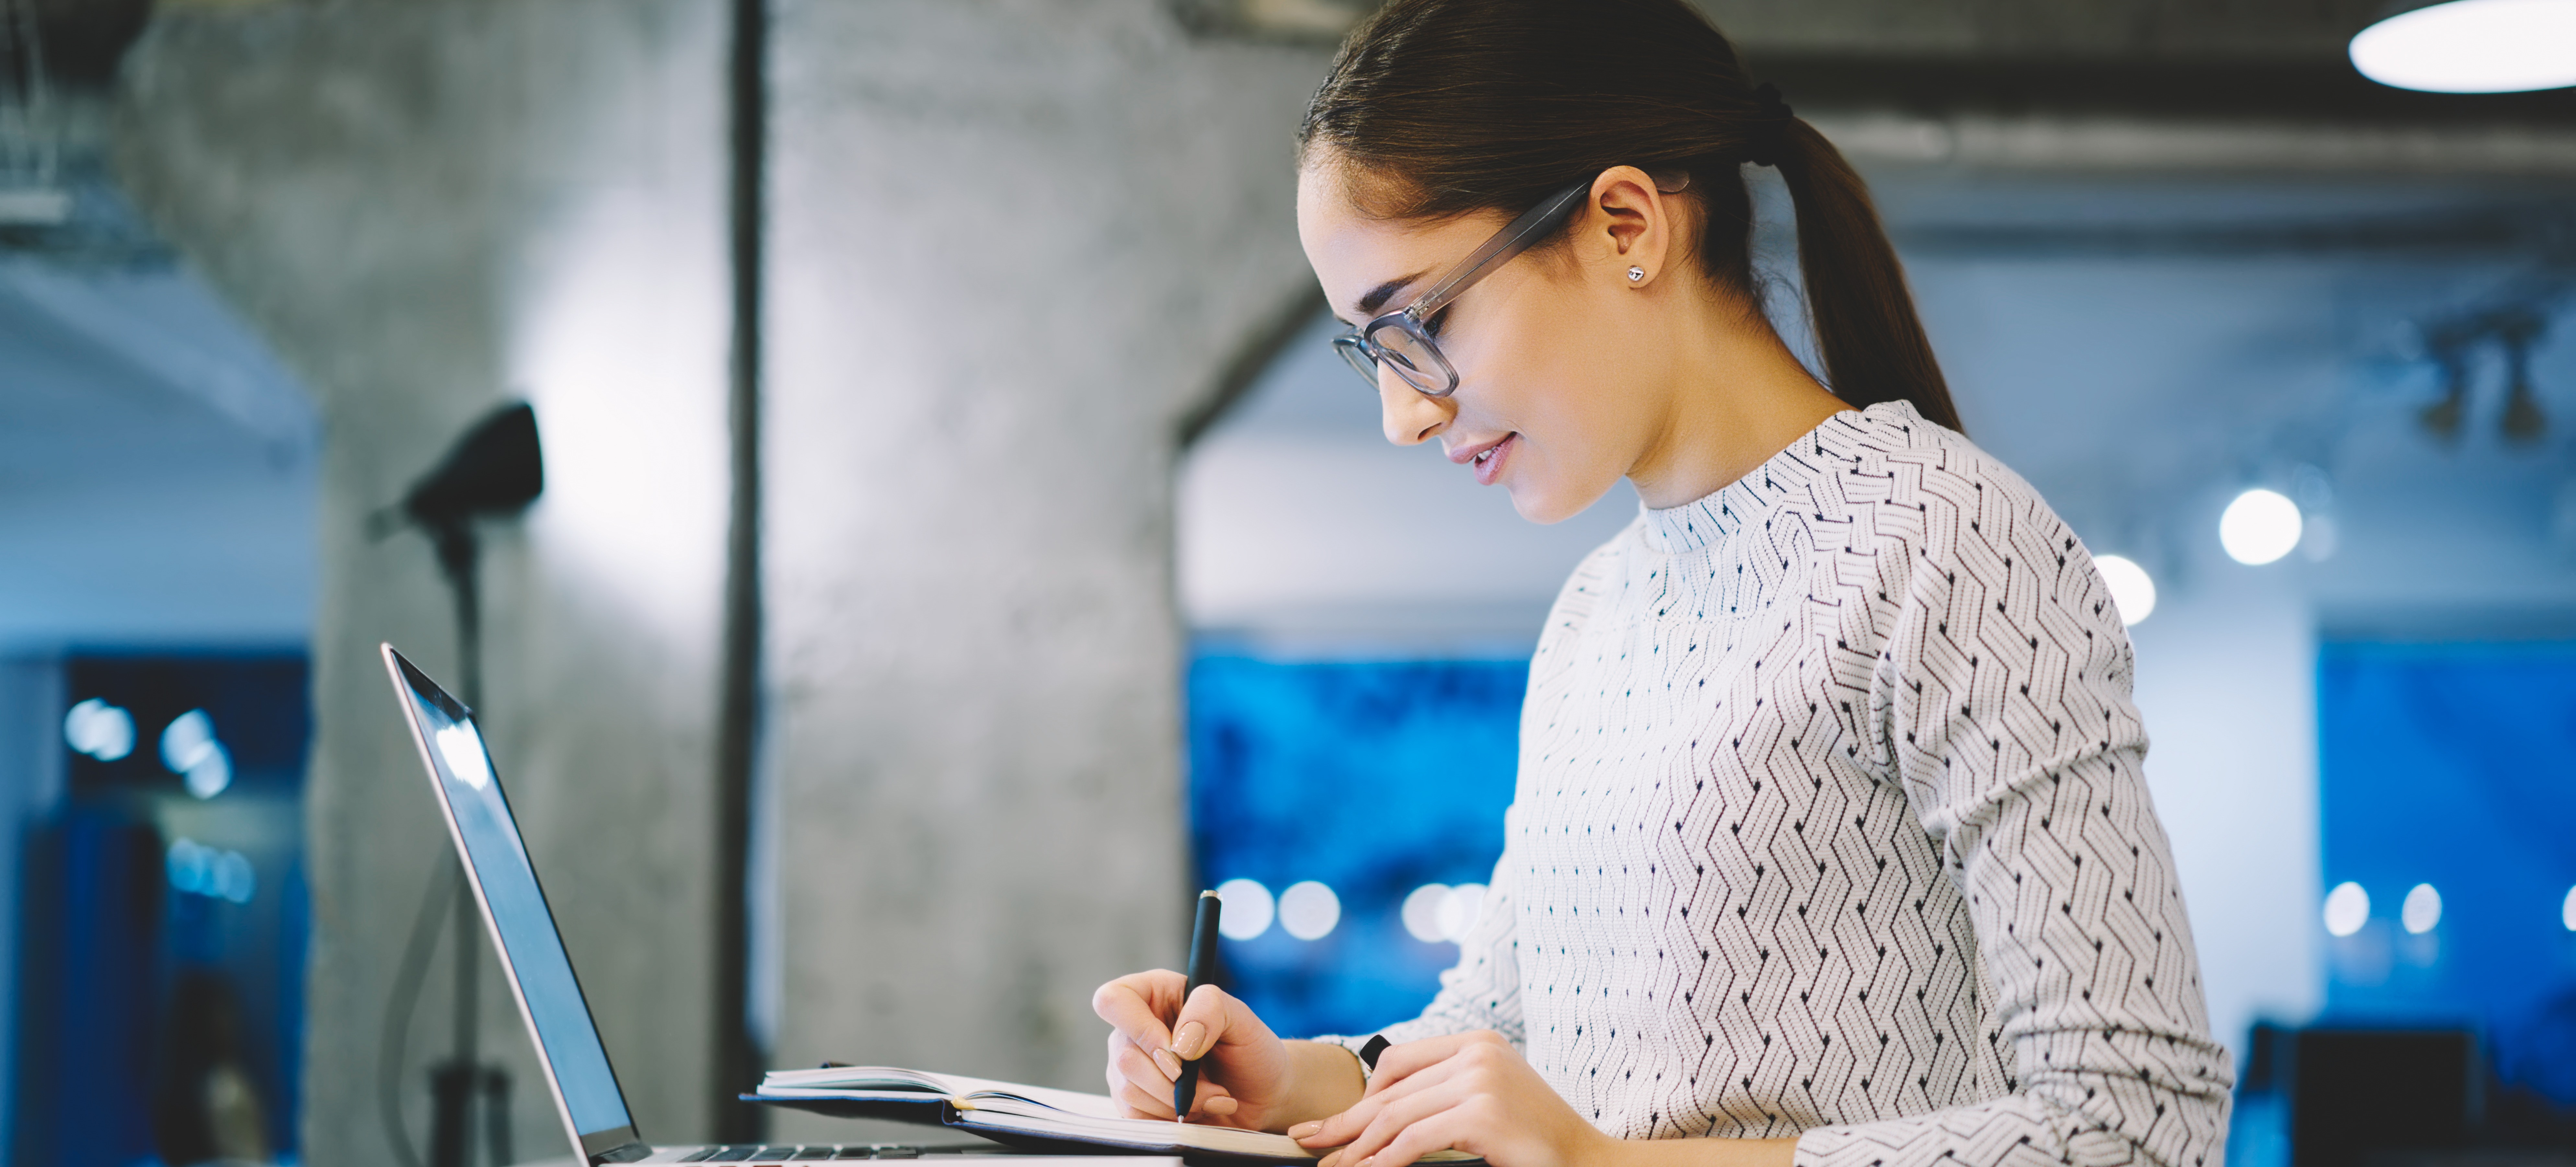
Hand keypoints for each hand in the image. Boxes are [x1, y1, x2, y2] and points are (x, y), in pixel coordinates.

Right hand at [1092, 969, 1296, 1127]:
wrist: (1262, 1094)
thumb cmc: (1251, 1049)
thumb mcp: (1241, 1017)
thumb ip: (1209, 1009)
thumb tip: (1177, 1044)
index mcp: (1153, 993)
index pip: (1112, 1000)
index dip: (1141, 1030)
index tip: (1178, 1052)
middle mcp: (1134, 1028)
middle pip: (1124, 1056)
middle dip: (1173, 1081)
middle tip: (1212, 1085)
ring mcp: (1129, 1066)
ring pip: (1129, 1091)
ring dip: (1178, 1102)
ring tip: (1211, 1097)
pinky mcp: (1134, 1101)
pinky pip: (1135, 1117)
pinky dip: (1172, 1119)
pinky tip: (1198, 1110)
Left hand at [1289, 1032, 1610, 1166]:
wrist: (1590, 1161)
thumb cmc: (1535, 1140)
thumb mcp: (1485, 1103)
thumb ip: (1442, 1095)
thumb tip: (1376, 1115)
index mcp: (1476, 1040)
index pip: (1398, 1062)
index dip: (1362, 1096)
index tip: (1333, 1123)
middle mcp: (1477, 1052)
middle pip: (1390, 1091)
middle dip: (1345, 1122)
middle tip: (1308, 1142)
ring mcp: (1481, 1080)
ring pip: (1396, 1117)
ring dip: (1356, 1148)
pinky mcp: (1483, 1113)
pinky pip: (1415, 1140)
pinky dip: (1385, 1161)